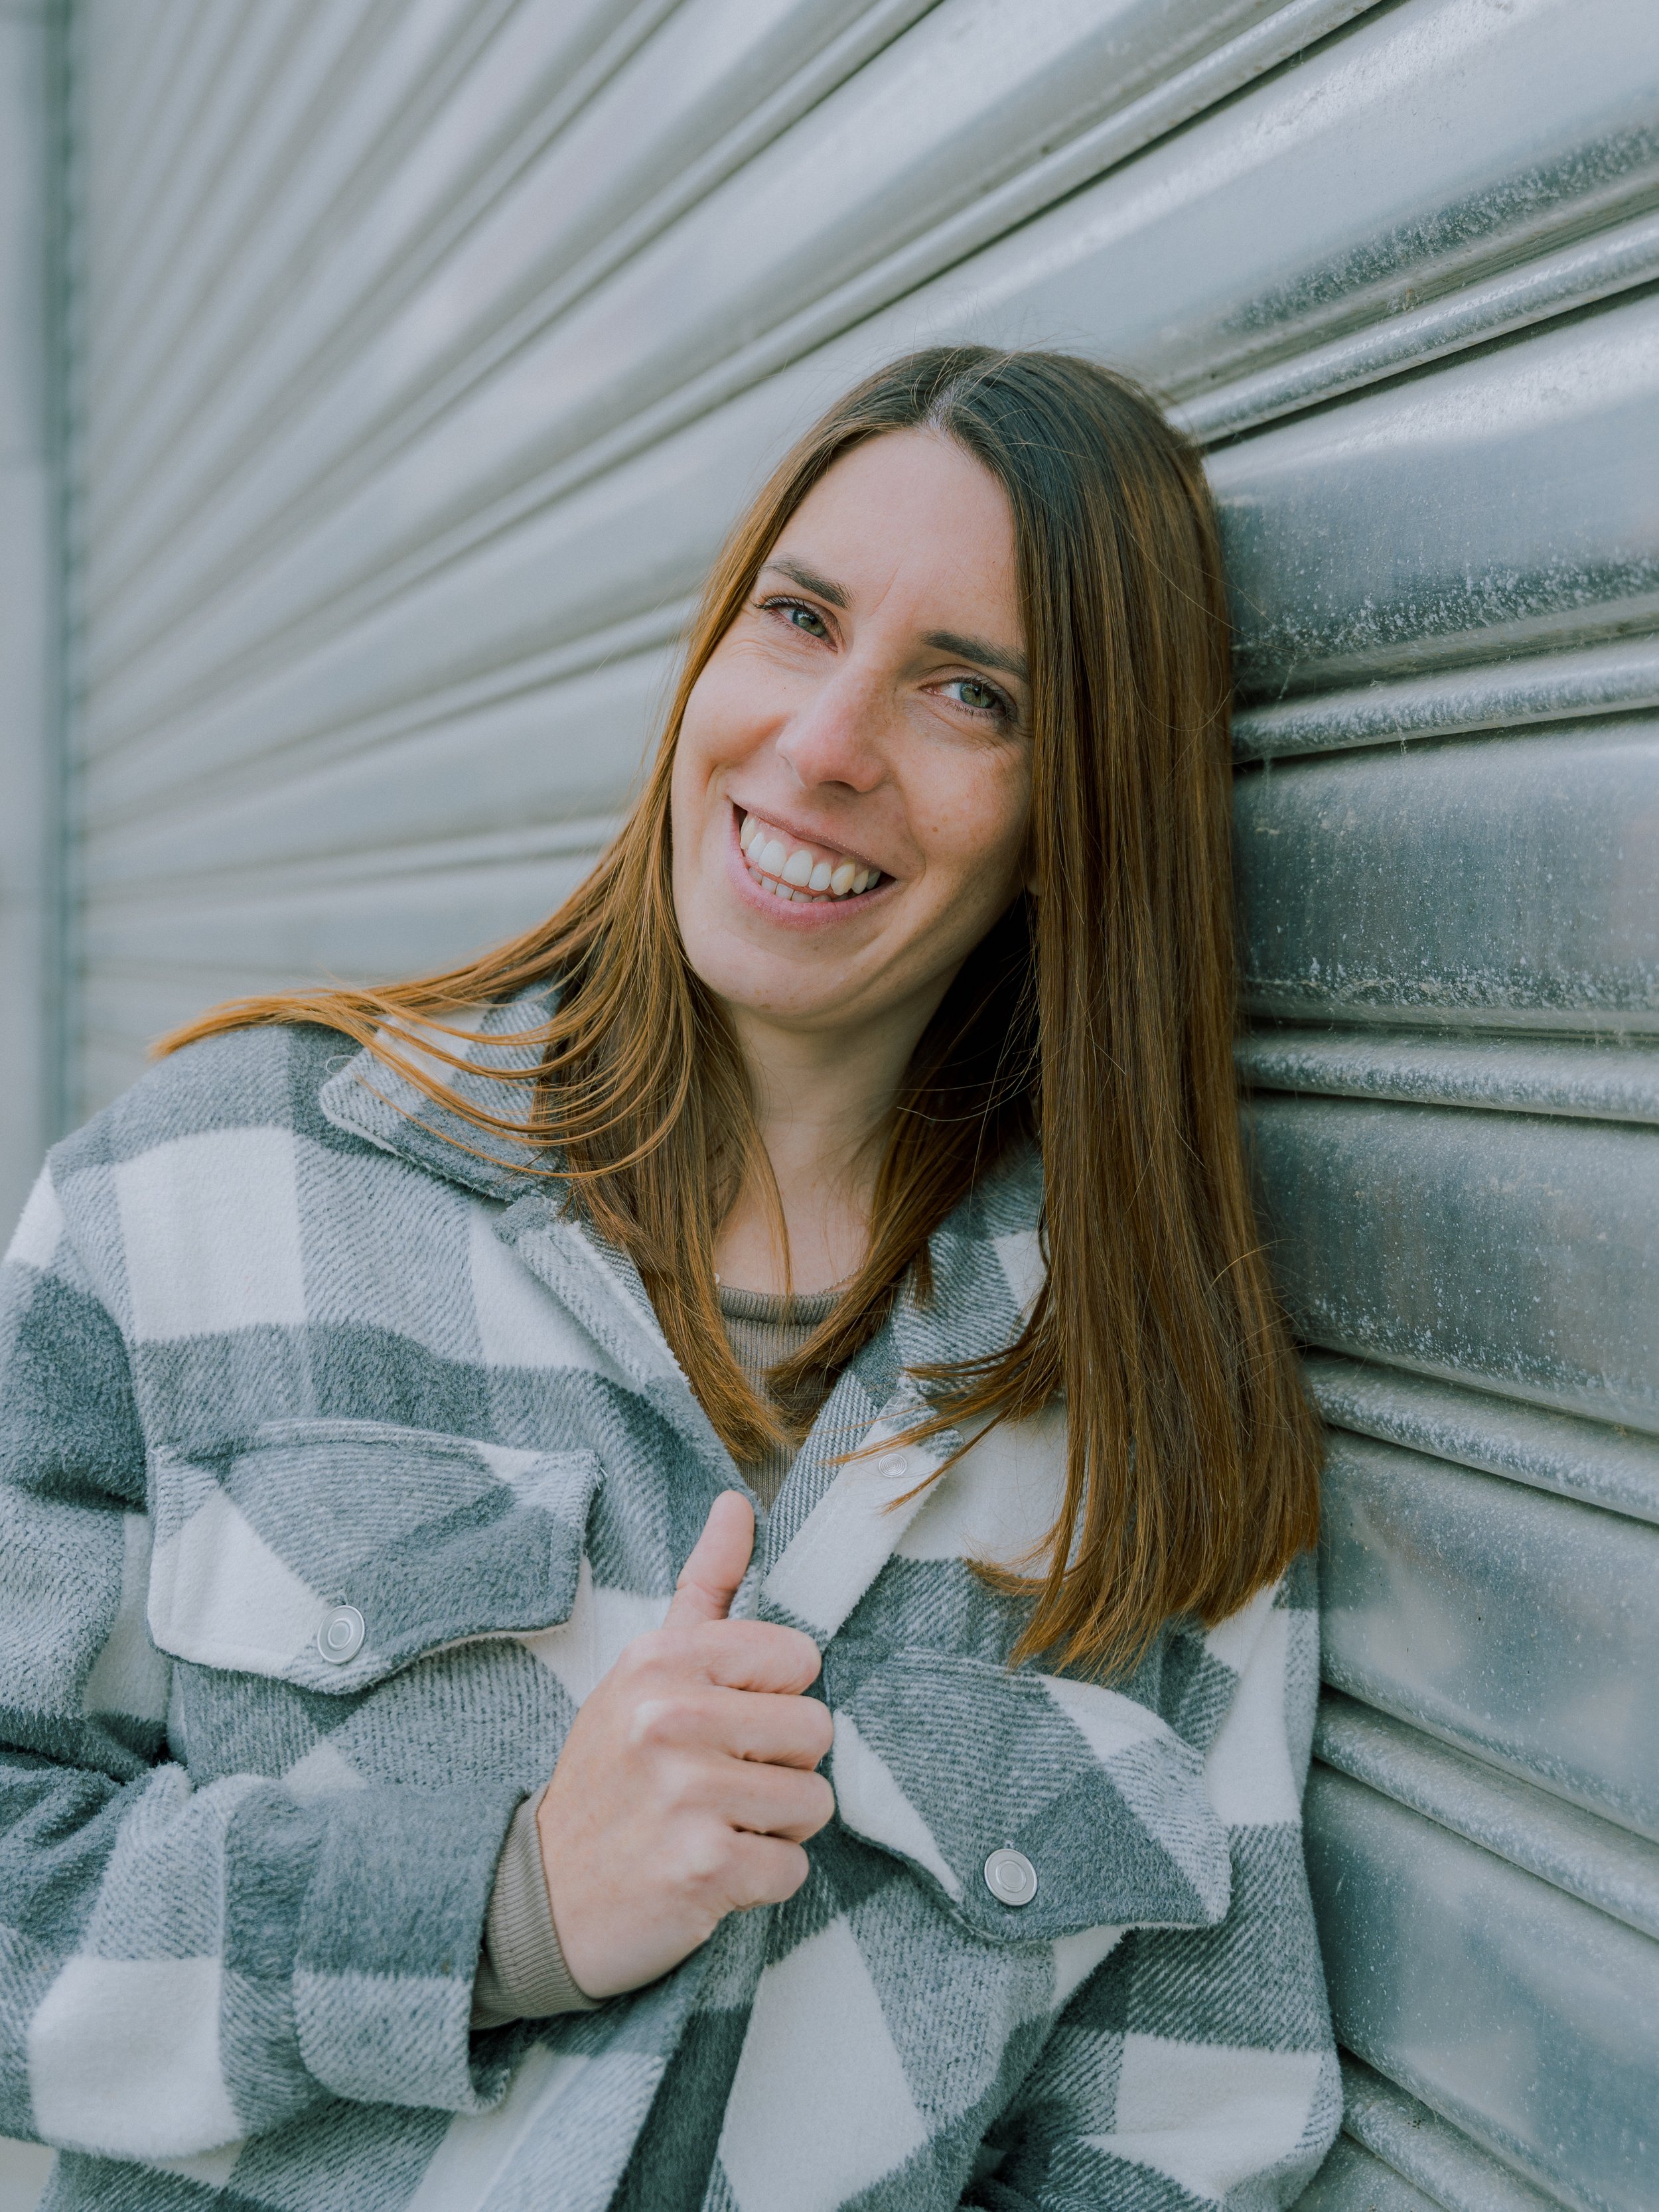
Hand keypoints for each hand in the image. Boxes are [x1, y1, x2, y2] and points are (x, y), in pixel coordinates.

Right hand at [535, 1490, 834, 1998]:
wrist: (542, 1897)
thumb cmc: (611, 1778)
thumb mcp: (643, 1673)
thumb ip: (703, 1588)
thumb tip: (737, 1505)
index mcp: (661, 1661)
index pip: (797, 1656)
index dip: (774, 1698)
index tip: (726, 1725)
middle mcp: (671, 1718)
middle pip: (816, 1729)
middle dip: (781, 1766)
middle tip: (719, 1785)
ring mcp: (687, 1795)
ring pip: (814, 1801)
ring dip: (774, 1827)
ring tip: (713, 1825)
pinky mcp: (704, 1868)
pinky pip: (793, 1869)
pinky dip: (760, 1881)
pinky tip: (708, 1871)